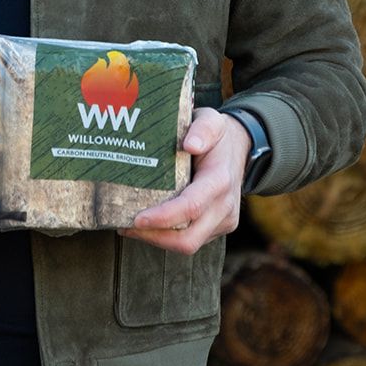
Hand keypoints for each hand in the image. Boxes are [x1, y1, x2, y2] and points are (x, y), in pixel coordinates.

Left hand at [120, 107, 248, 254]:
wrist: (239, 148)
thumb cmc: (217, 135)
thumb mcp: (211, 121)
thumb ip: (203, 129)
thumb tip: (190, 144)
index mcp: (220, 180)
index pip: (191, 207)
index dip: (164, 217)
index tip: (138, 219)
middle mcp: (225, 206)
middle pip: (189, 238)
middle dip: (155, 237)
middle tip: (126, 225)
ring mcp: (223, 220)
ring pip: (189, 244)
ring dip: (158, 239)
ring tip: (130, 226)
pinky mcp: (218, 227)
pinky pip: (192, 239)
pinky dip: (167, 236)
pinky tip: (148, 225)